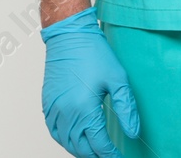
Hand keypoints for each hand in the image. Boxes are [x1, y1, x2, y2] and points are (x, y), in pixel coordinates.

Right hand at [40, 7, 139, 157]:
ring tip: (93, 152)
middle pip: (81, 148)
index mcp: (84, 109)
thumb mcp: (118, 79)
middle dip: (95, 156)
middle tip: (107, 155)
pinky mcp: (47, 102)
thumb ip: (126, 109)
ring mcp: (54, 108)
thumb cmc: (93, 53)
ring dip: (79, 150)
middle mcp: (66, 112)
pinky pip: (53, 130)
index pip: (99, 145)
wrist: (69, 35)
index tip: (119, 157)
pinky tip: (72, 139)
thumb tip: (132, 132)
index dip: (110, 155)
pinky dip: (63, 139)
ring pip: (65, 142)